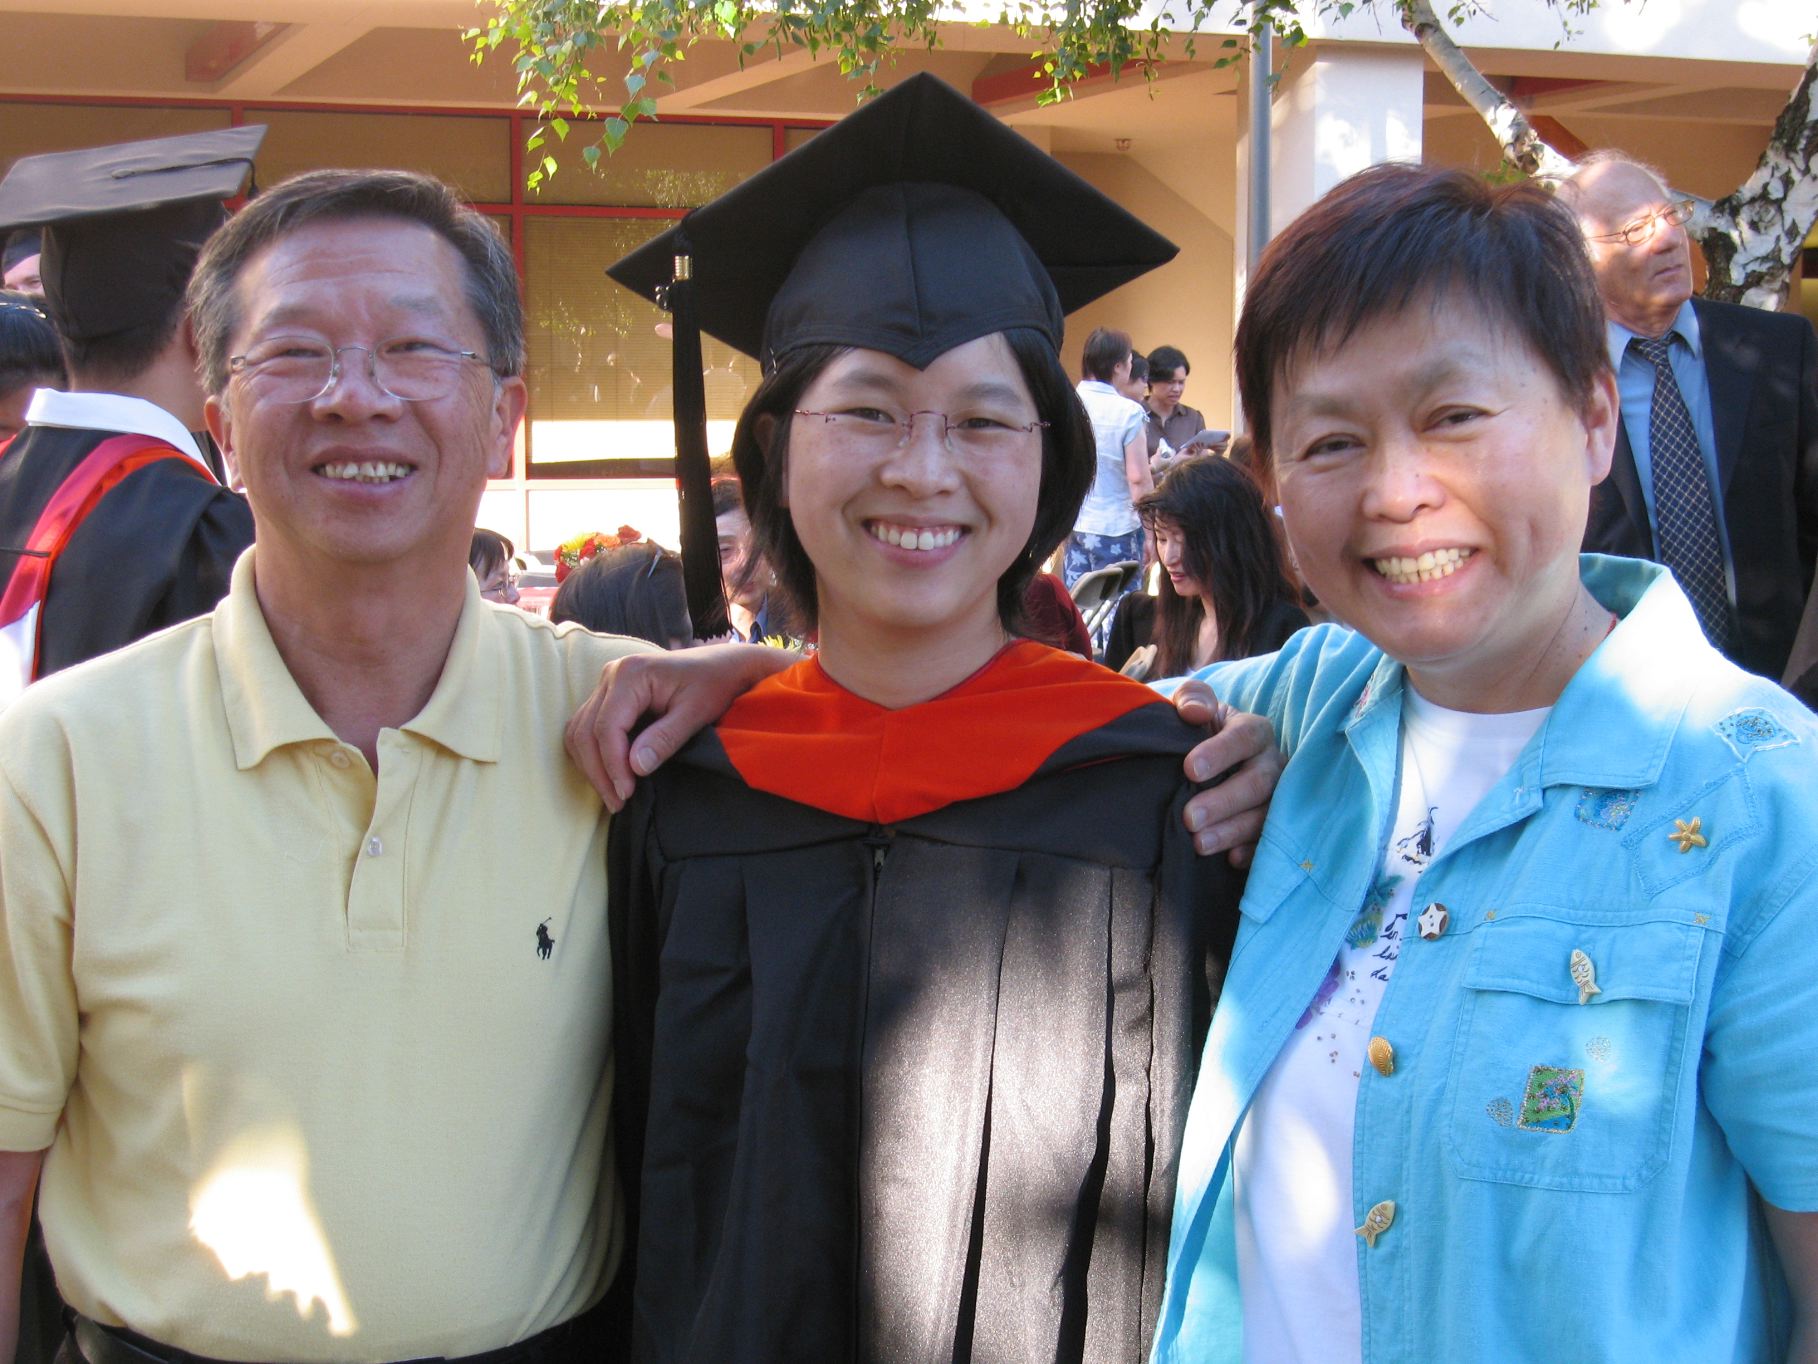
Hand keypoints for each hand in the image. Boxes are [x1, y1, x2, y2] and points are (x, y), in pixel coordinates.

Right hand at [566, 644, 795, 810]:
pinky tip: (609, 774)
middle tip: (618, 803)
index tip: (626, 793)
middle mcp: (611, 674)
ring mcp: (607, 683)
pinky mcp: (609, 694)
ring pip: (579, 731)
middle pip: (585, 731)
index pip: (607, 727)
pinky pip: (586, 726)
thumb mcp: (696, 712)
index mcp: (631, 674)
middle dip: (598, 772)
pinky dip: (592, 753)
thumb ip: (665, 739)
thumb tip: (635, 768)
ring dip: (591, 766)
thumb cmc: (715, 684)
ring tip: (613, 795)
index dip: (613, 765)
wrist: (723, 665)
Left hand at [1172, 680, 1282, 867]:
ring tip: (1198, 843)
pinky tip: (1230, 858)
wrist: (1202, 763)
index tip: (1189, 769)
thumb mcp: (1191, 707)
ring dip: (1233, 830)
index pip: (1245, 737)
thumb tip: (1195, 712)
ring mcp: (1278, 797)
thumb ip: (1192, 698)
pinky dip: (1252, 851)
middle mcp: (1272, 763)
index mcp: (1254, 731)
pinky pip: (1271, 841)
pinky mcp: (1274, 826)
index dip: (1220, 752)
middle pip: (1260, 782)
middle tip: (1190, 817)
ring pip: (1266, 814)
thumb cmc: (1196, 732)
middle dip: (1225, 801)